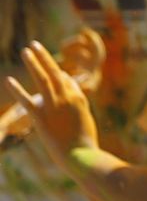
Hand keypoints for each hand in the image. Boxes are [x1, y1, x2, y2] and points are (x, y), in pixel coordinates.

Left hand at [5, 41, 99, 164]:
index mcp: (78, 97)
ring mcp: (53, 106)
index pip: (65, 80)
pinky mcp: (40, 117)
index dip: (58, 77)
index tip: (53, 76)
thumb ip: (76, 99)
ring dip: (34, 63)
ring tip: (26, 51)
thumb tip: (66, 85)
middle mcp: (65, 97)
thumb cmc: (84, 138)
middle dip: (44, 57)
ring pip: (42, 79)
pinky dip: (17, 90)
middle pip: (53, 72)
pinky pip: (27, 101)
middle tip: (34, 44)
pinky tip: (8, 80)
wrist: (80, 155)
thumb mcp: (84, 116)